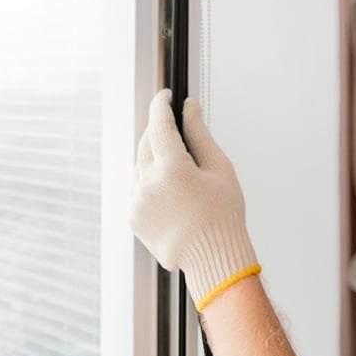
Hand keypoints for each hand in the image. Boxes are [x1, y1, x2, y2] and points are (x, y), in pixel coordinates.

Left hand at [130, 89, 259, 310]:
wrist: (213, 259)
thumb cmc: (222, 215)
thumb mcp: (219, 167)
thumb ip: (199, 133)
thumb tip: (189, 108)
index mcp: (172, 167)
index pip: (159, 122)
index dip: (161, 104)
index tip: (165, 96)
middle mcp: (148, 182)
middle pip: (146, 140)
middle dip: (159, 130)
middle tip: (177, 129)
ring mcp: (136, 200)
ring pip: (140, 163)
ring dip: (155, 156)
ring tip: (181, 171)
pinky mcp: (132, 215)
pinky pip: (137, 186)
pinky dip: (149, 179)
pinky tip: (172, 191)